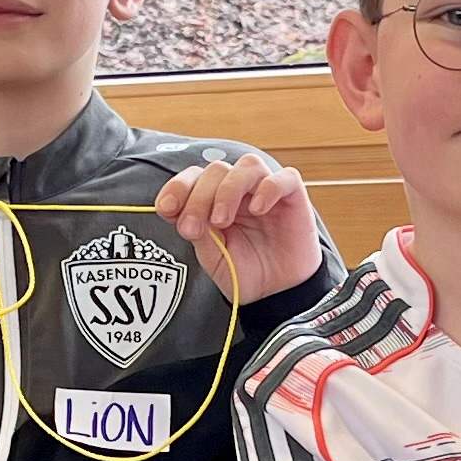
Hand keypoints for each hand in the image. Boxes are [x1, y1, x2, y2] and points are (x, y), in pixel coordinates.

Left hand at [154, 153, 321, 298]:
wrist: (276, 294)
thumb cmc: (244, 271)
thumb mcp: (211, 256)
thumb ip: (198, 232)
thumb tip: (180, 213)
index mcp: (214, 200)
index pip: (193, 177)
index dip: (177, 187)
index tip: (167, 209)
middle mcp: (239, 190)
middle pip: (216, 170)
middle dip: (198, 198)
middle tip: (193, 228)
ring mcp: (266, 191)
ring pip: (247, 166)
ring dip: (228, 190)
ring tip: (222, 221)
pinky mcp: (293, 197)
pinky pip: (285, 178)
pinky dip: (268, 188)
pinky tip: (257, 210)